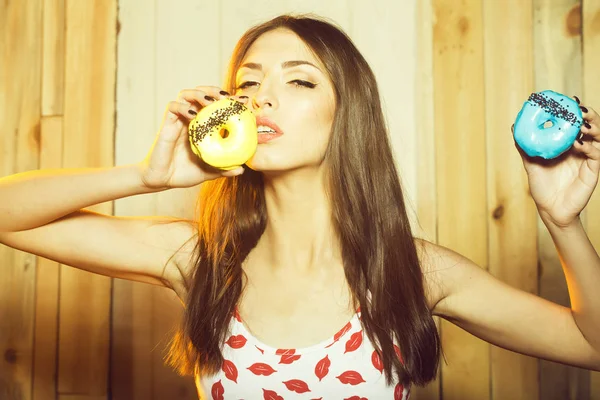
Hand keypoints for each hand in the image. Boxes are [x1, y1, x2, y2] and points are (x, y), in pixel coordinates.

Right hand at [138, 86, 246, 189]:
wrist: (162, 181)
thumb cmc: (184, 174)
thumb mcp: (209, 172)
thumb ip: (224, 170)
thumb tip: (242, 169)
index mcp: (203, 127)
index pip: (216, 106)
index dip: (229, 100)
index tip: (243, 101)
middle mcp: (191, 120)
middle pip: (201, 93)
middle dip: (214, 91)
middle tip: (226, 97)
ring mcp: (178, 120)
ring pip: (186, 95)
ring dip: (199, 94)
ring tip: (210, 101)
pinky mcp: (167, 124)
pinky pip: (172, 107)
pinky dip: (183, 107)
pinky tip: (193, 114)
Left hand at [514, 97, 599, 227]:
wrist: (550, 209)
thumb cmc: (543, 186)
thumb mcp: (531, 162)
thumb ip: (525, 145)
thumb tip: (514, 126)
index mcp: (569, 144)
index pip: (576, 123)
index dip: (574, 111)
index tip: (567, 99)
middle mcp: (581, 149)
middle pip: (592, 126)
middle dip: (588, 114)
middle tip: (578, 108)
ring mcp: (589, 159)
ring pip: (599, 138)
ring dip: (592, 127)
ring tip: (582, 122)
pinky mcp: (593, 171)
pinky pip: (596, 155)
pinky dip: (588, 148)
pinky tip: (578, 144)